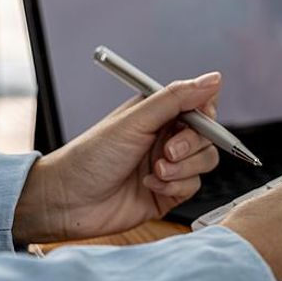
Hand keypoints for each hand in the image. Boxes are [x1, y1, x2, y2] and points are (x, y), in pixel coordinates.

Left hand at [13, 73, 222, 242]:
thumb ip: (176, 99)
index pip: (200, 106)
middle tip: (166, 151)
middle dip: (191, 146)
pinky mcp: (170, 192)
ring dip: (182, 168)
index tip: (199, 121)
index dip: (205, 115)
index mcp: (158, 114)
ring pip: (205, 162)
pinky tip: (148, 186)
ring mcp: (169, 166)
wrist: (68, 202)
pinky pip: (193, 187)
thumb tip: (213, 79)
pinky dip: (174, 186)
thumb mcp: (135, 121)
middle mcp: (166, 137)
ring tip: (154, 171)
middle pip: (207, 137)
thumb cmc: (90, 157)